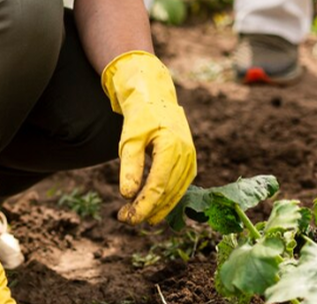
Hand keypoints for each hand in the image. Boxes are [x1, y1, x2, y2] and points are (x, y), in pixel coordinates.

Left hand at [101, 51, 196, 224]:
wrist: (156, 97)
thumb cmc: (141, 116)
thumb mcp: (130, 138)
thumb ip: (130, 166)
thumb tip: (127, 195)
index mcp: (172, 147)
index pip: (158, 186)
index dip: (143, 205)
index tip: (127, 217)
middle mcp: (186, 155)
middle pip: (168, 193)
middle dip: (147, 209)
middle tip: (125, 219)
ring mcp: (191, 159)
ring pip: (176, 193)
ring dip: (157, 208)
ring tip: (136, 217)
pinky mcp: (189, 162)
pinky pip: (180, 186)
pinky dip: (167, 199)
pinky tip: (153, 207)